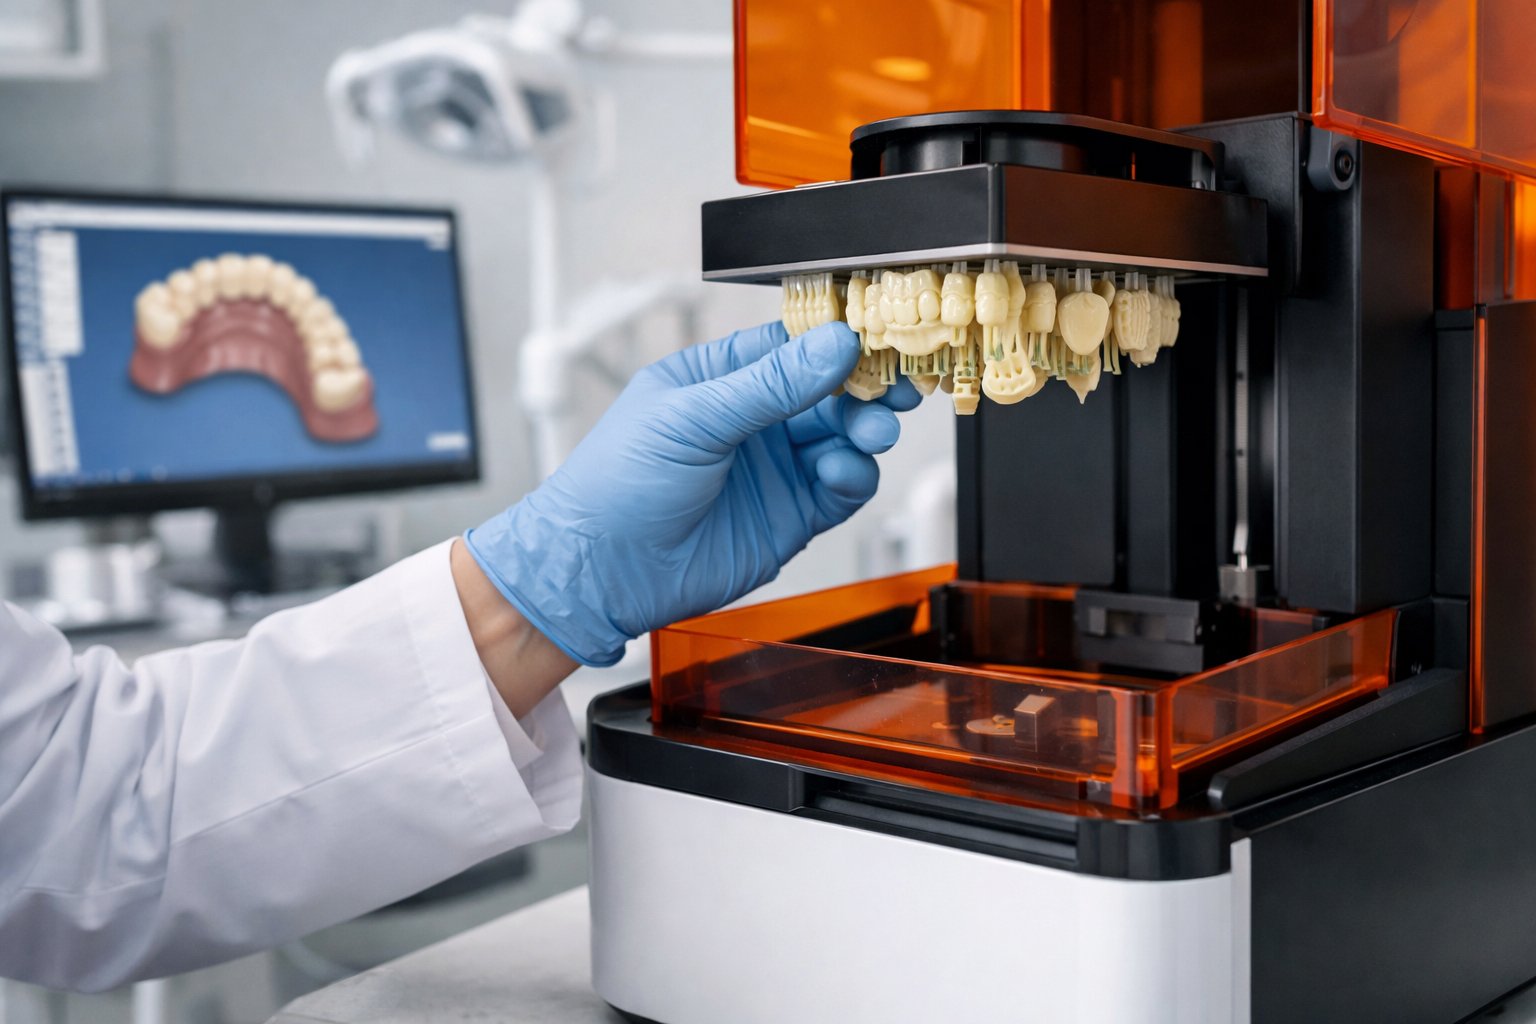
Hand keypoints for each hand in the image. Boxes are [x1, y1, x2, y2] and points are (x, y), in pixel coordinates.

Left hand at [465, 320, 919, 665]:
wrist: (600, 573)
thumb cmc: (616, 486)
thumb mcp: (692, 418)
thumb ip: (768, 384)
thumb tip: (832, 344)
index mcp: (721, 379)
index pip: (794, 344)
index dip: (837, 340)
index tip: (875, 335)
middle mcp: (753, 420)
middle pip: (831, 390)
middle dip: (866, 386)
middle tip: (893, 386)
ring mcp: (774, 469)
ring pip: (844, 438)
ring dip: (866, 430)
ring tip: (870, 432)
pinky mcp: (790, 516)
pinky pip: (841, 489)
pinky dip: (853, 477)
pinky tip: (842, 471)